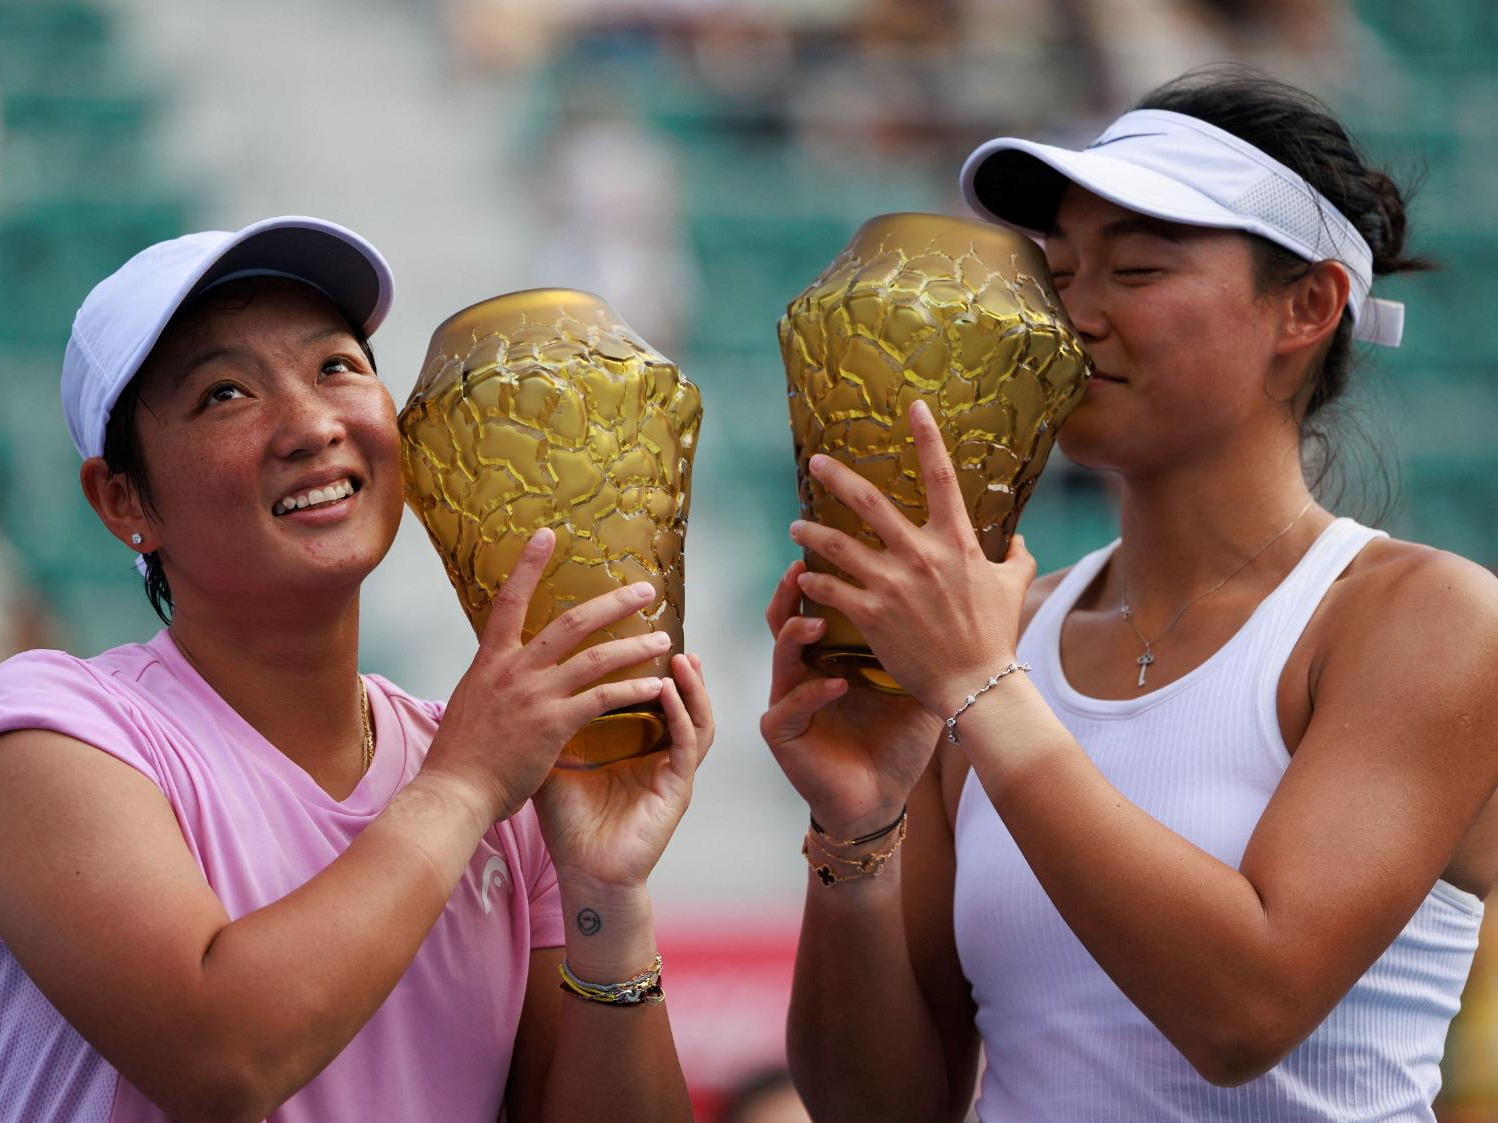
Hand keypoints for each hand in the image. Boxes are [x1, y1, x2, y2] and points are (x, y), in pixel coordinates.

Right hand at [424, 528, 678, 822]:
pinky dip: (633, 690)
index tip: (547, 534)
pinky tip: (655, 686)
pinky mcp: (554, 724)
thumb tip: (505, 668)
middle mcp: (514, 670)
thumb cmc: (460, 757)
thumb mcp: (472, 703)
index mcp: (491, 661)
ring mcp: (535, 695)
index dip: (527, 565)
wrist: (453, 792)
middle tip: (645, 589)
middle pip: (570, 623)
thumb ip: (495, 681)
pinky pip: (603, 699)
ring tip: (663, 639)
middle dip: (612, 603)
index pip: (509, 601)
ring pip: (596, 658)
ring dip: (634, 646)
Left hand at [530, 653, 712, 889]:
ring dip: (692, 687)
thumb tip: (523, 686)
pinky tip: (668, 692)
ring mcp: (672, 772)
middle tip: (670, 633)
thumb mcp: (555, 763)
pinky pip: (687, 744)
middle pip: (682, 702)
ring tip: (683, 657)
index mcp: (636, 749)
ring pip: (696, 718)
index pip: (653, 699)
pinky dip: (680, 715)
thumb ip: (552, 726)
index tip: (641, 633)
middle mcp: (659, 756)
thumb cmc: (569, 825)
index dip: (653, 668)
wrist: (581, 874)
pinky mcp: (678, 790)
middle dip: (681, 668)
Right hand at [760, 560, 942, 837]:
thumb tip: (971, 599)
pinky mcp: (782, 732)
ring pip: (780, 656)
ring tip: (817, 625)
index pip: (820, 606)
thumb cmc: (896, 739)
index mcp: (831, 655)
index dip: (822, 576)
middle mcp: (804, 671)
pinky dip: (813, 693)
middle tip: (802, 568)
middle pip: (786, 619)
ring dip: (796, 636)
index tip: (835, 544)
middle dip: (791, 592)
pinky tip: (836, 685)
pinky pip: (790, 705)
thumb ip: (929, 644)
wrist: (879, 797)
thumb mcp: (917, 685)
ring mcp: (788, 700)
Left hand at [788, 398, 1035, 721]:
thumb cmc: (996, 636)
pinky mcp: (872, 615)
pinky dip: (813, 581)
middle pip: (870, 502)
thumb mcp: (1013, 588)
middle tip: (815, 463)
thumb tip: (1021, 539)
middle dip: (837, 477)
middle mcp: (921, 555)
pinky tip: (802, 578)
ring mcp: (892, 584)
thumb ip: (1017, 558)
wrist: (977, 685)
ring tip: (796, 526)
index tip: (913, 406)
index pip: (942, 476)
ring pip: (838, 545)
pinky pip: (831, 589)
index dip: (927, 436)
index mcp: (956, 542)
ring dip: (811, 533)